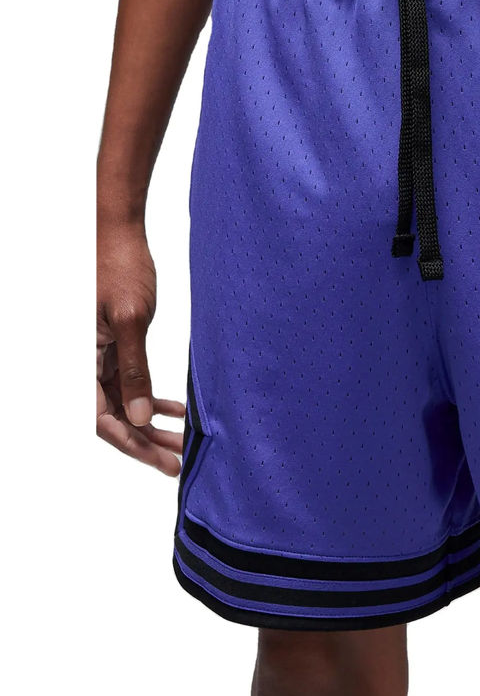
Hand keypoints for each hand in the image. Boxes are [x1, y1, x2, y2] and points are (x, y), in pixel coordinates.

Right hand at [97, 223, 184, 474]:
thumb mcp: (129, 319)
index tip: (162, 463)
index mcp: (79, 360)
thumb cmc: (118, 267)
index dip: (133, 444)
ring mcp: (98, 356)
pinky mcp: (112, 346)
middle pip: (114, 416)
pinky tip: (176, 410)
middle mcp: (83, 363)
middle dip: (147, 441)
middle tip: (179, 462)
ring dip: (152, 423)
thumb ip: (134, 369)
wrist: (116, 232)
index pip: (102, 418)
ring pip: (124, 402)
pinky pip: (129, 383)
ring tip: (183, 443)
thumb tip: (142, 417)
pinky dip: (151, 398)